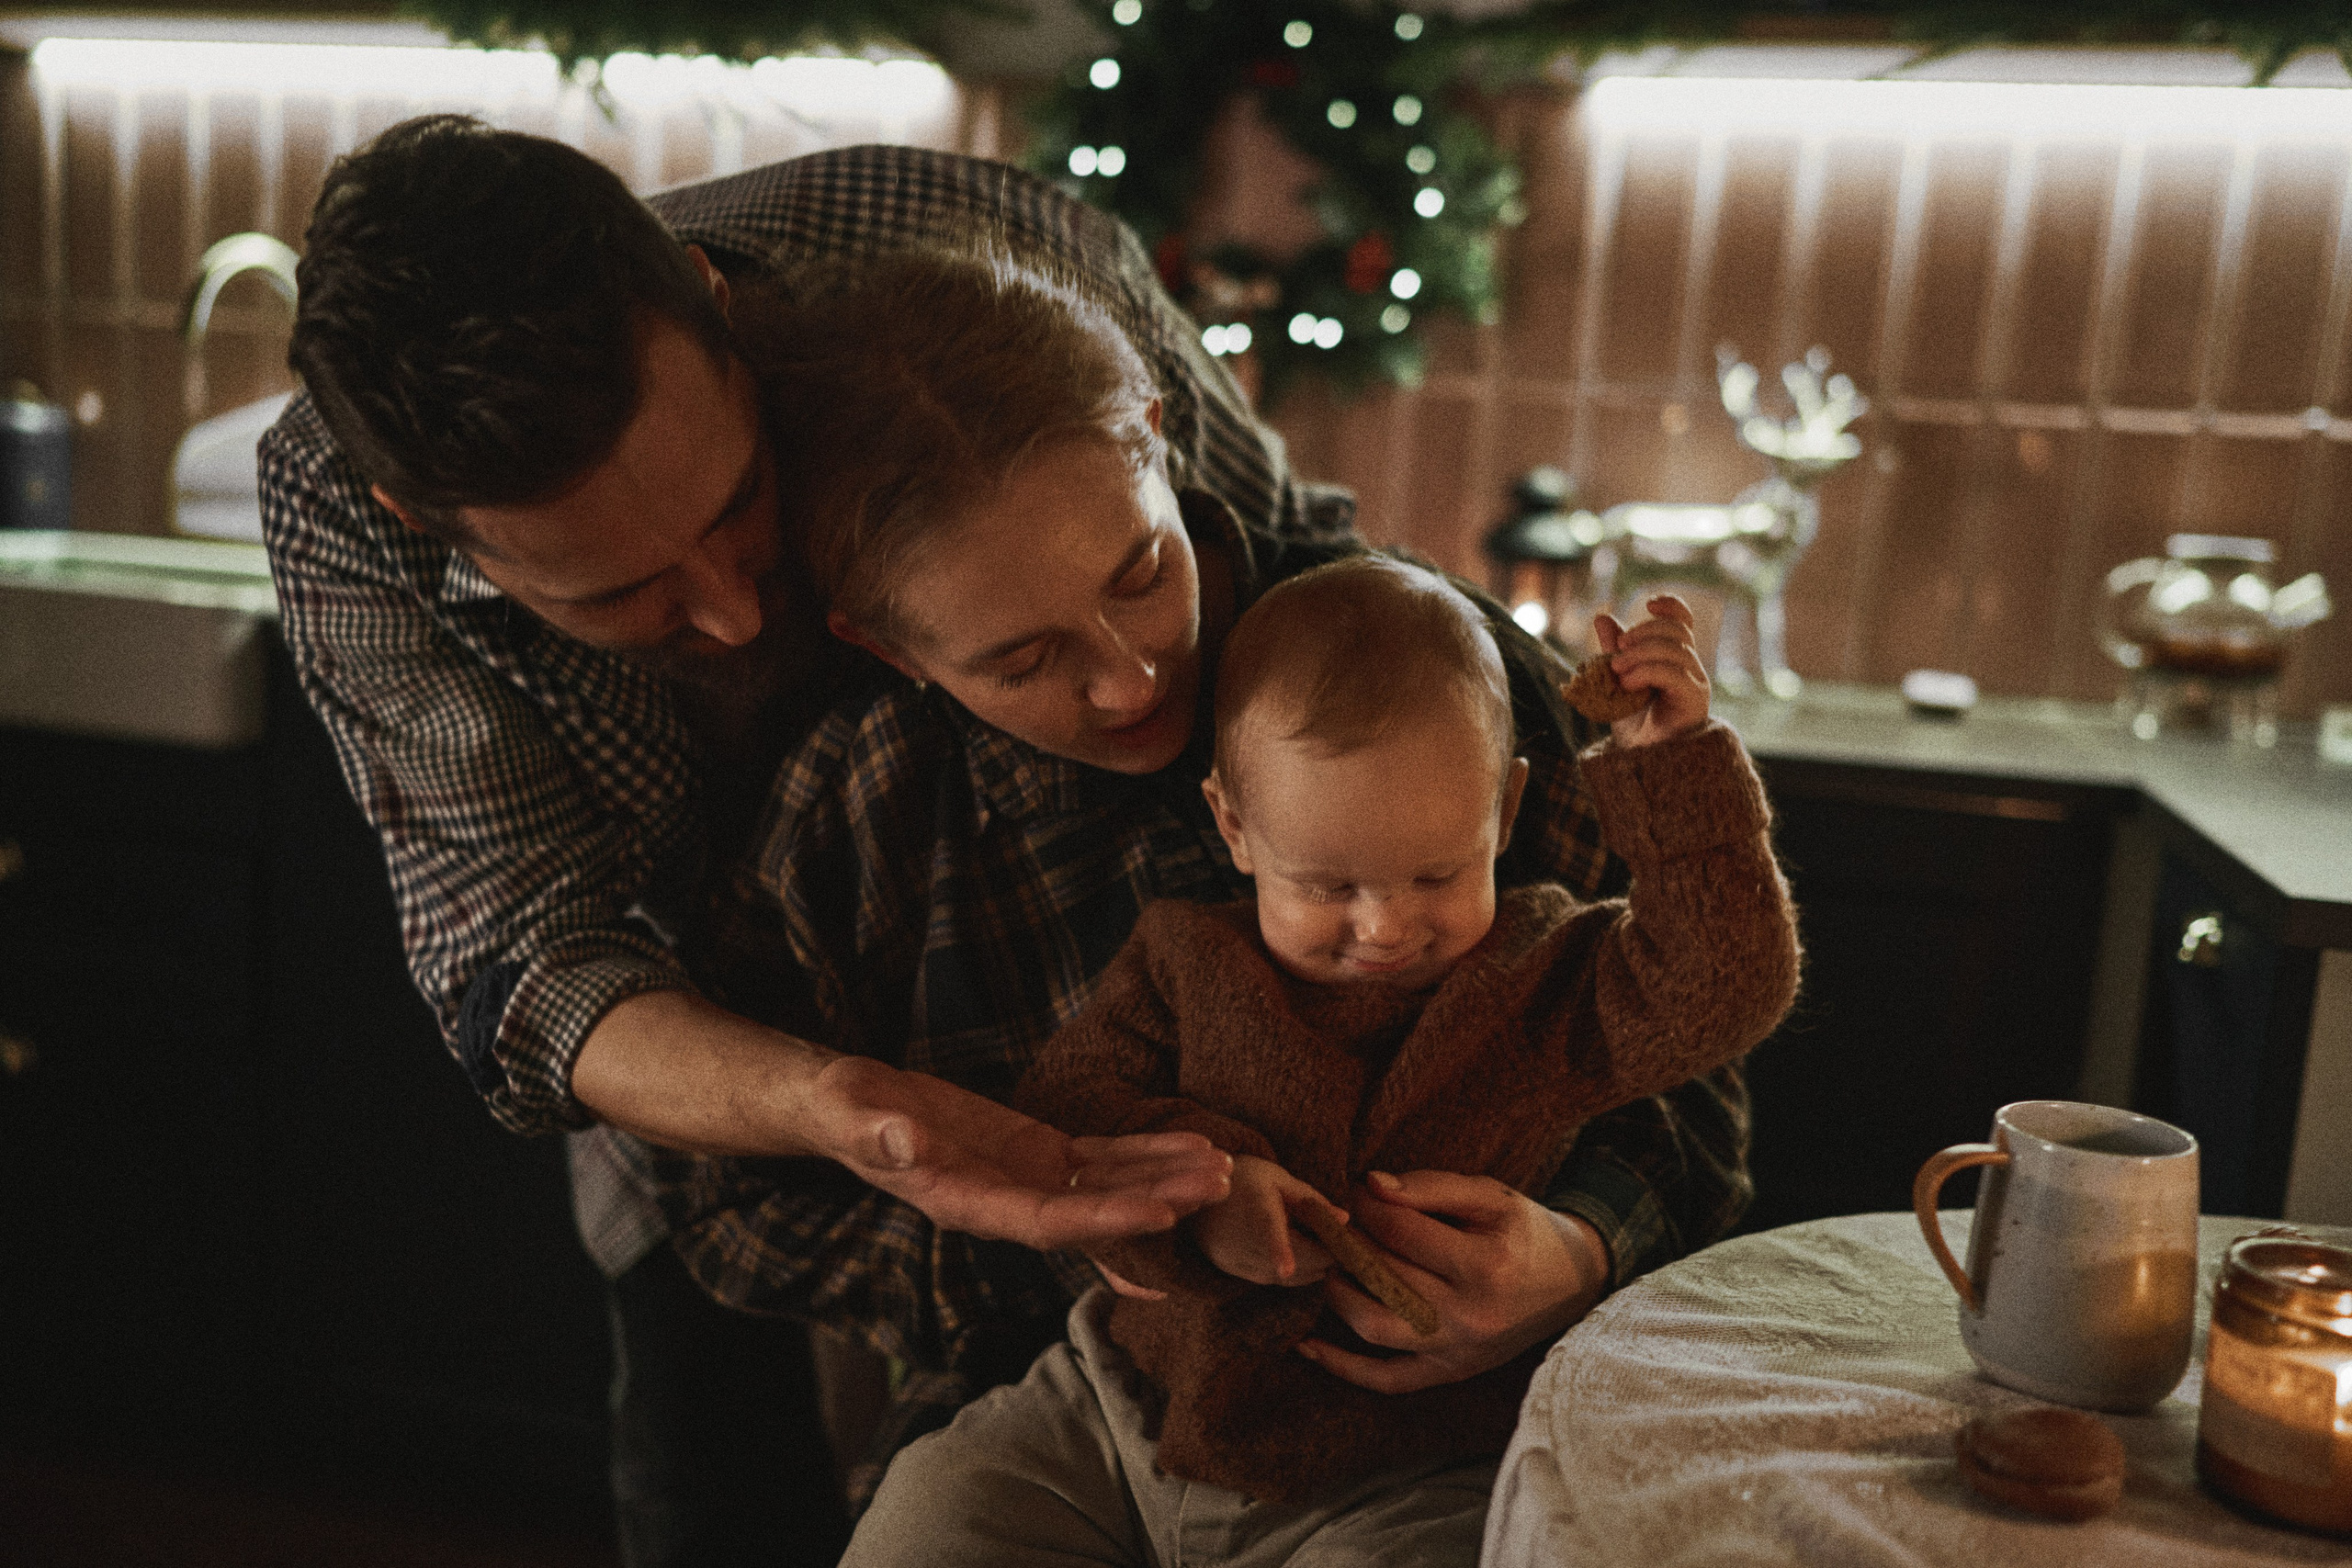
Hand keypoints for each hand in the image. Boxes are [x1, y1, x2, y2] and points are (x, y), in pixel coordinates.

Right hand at [811, 1056, 1232, 1249]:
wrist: (852, 1107)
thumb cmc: (847, 1112)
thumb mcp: (853, 1116)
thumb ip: (877, 1135)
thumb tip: (903, 1141)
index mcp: (968, 1203)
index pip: (1048, 1221)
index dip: (1107, 1220)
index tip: (1162, 1213)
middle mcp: (1008, 1203)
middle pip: (1095, 1212)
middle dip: (1159, 1202)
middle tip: (1222, 1189)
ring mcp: (1029, 1181)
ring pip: (1109, 1188)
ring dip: (1166, 1180)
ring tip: (1227, 1169)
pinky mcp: (1039, 1153)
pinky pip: (1103, 1159)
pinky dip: (1148, 1154)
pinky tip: (1194, 1146)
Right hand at [1190, 1154, 1342, 1285]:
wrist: (1198, 1186)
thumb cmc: (1246, 1177)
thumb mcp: (1279, 1177)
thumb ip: (1312, 1200)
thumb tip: (1344, 1219)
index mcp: (1254, 1204)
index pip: (1266, 1228)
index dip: (1277, 1249)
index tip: (1286, 1269)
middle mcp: (1237, 1233)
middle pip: (1285, 1259)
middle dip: (1321, 1259)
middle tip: (1340, 1249)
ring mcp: (1229, 1253)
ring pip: (1279, 1276)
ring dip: (1307, 1269)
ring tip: (1322, 1252)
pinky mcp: (1226, 1266)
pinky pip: (1266, 1279)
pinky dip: (1287, 1275)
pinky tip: (1298, 1261)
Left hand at [1297, 1170, 1609, 1393]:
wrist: (1572, 1283)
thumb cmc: (1525, 1231)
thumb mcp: (1491, 1196)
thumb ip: (1431, 1186)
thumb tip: (1371, 1185)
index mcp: (1485, 1265)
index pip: (1400, 1230)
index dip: (1366, 1205)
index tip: (1353, 1190)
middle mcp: (1470, 1316)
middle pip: (1383, 1275)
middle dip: (1348, 1242)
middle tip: (1331, 1222)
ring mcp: (1458, 1351)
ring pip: (1374, 1326)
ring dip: (1337, 1293)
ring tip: (1325, 1264)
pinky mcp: (1450, 1373)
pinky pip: (1388, 1379)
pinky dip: (1343, 1366)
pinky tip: (1307, 1344)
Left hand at [1592, 595, 1708, 747]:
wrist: (1644, 763)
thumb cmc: (1635, 725)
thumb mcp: (1617, 681)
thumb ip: (1613, 651)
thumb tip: (1602, 617)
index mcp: (1675, 660)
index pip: (1683, 622)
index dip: (1671, 606)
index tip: (1648, 603)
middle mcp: (1691, 668)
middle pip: (1677, 632)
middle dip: (1644, 632)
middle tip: (1618, 651)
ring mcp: (1696, 684)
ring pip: (1676, 650)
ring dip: (1640, 654)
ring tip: (1617, 670)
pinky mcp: (1694, 700)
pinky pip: (1674, 673)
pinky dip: (1646, 671)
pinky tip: (1628, 684)